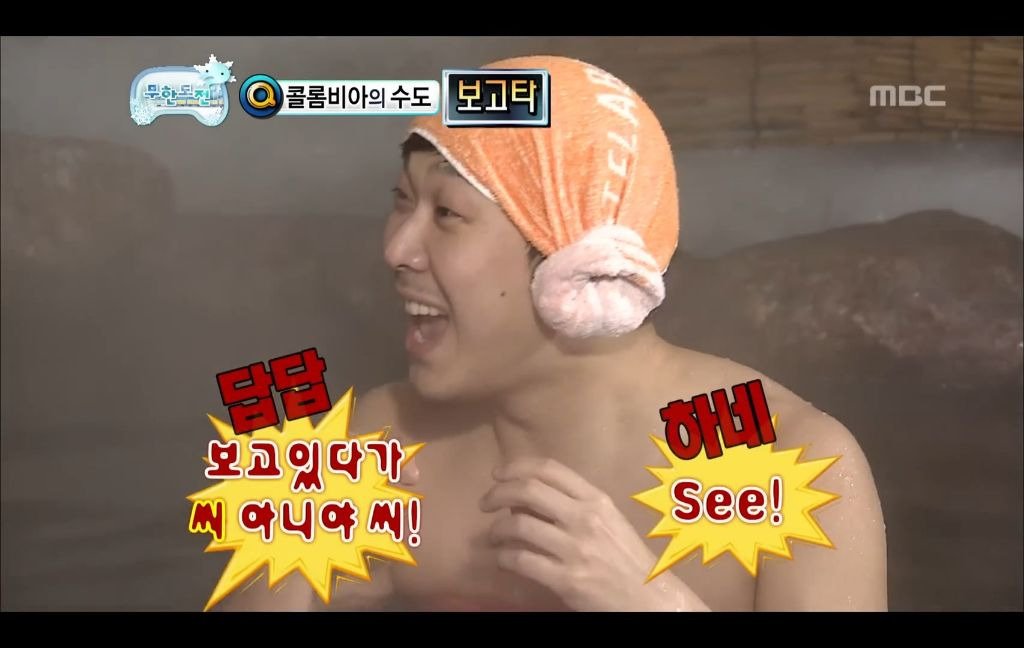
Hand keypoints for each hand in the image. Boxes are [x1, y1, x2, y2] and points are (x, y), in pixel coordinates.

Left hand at [480, 457, 707, 611]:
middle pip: (528, 490)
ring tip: (493, 536)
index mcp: (596, 500)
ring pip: (518, 525)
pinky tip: (502, 559)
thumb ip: (575, 505)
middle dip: (498, 493)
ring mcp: (575, 549)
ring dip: (496, 529)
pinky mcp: (566, 579)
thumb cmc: (626, 558)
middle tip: (486, 503)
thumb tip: (529, 498)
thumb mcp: (608, 521)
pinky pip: (521, 560)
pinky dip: (503, 557)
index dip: (517, 466)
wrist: (649, 597)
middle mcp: (585, 518)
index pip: (550, 469)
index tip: (498, 474)